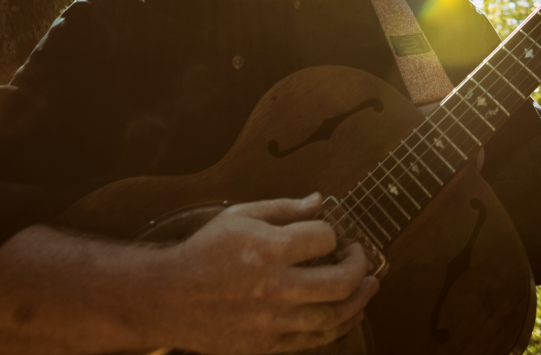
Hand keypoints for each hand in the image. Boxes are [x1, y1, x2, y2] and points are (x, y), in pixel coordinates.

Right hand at [156, 193, 378, 353]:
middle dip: (361, 268)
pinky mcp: (267, 347)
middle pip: (340, 284)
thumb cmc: (206, 251)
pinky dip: (337, 327)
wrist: (171, 296)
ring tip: (369, 287)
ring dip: (359, 302)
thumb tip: (319, 201)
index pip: (324, 238)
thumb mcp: (240, 215)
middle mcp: (274, 288)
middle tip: (362, 258)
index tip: (332, 233)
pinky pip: (314, 341)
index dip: (334, 232)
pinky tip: (346, 314)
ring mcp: (272, 322)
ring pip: (334, 318)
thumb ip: (284, 208)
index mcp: (268, 250)